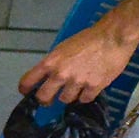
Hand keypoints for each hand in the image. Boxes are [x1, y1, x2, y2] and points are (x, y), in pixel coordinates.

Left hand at [20, 23, 137, 104]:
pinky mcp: (94, 87)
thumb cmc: (89, 38)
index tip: (26, 92)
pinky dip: (85, 96)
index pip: (28, 80)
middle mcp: (61, 74)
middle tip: (49, 99)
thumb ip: (55, 63)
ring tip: (75, 88)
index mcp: (51, 62)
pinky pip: (84, 100)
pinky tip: (89, 89)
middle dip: (45, 100)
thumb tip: (50, 75)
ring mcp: (77, 82)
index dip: (25, 89)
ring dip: (69, 96)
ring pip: (66, 100)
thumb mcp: (64, 47)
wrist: (113, 37)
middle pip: (43, 97)